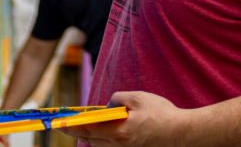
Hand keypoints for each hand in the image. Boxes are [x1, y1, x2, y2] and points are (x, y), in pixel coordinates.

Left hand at [61, 91, 188, 145]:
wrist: (182, 133)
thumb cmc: (162, 114)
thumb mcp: (138, 98)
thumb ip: (118, 99)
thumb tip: (107, 107)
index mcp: (119, 132)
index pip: (87, 129)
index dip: (71, 126)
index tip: (58, 123)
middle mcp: (120, 146)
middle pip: (91, 141)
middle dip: (81, 132)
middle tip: (72, 124)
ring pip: (101, 146)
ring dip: (94, 137)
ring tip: (92, 126)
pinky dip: (106, 141)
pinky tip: (109, 133)